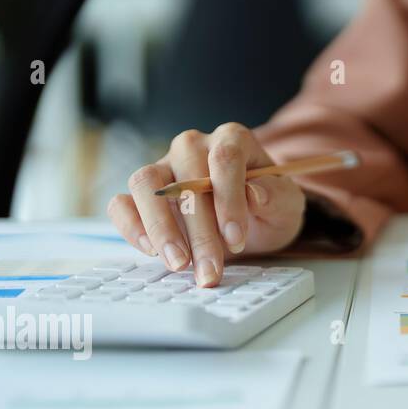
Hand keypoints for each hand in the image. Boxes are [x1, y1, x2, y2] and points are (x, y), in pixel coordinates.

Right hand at [106, 123, 306, 286]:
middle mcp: (192, 146)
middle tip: (210, 269)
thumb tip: (254, 194)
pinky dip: (132, 227)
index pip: (225, 158)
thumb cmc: (270, 206)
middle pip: (185, 178)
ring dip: (161, 228)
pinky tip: (153, 252)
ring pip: (145, 185)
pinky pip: (122, 204)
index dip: (229, 199)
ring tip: (179, 264)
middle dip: (199, 230)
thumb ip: (275, 195)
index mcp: (232, 139)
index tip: (236, 238)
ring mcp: (163, 167)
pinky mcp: (140, 194)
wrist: (255, 220)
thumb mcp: (286, 203)